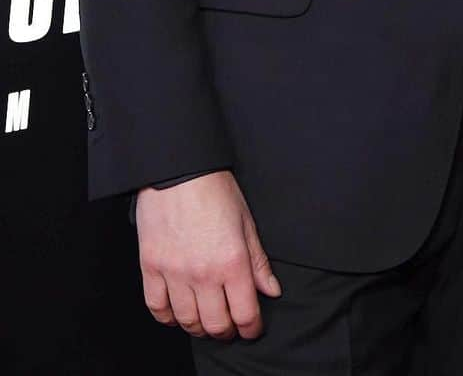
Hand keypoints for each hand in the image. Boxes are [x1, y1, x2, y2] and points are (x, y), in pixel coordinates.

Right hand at [136, 169, 281, 339]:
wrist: (179, 171)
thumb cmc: (215, 190)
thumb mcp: (246, 222)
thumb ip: (258, 262)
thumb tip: (271, 290)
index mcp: (232, 261)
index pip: (245, 313)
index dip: (251, 328)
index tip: (252, 328)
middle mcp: (203, 273)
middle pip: (216, 324)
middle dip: (227, 332)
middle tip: (231, 327)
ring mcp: (174, 273)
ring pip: (187, 321)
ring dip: (199, 327)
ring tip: (206, 321)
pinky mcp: (151, 268)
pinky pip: (157, 308)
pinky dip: (168, 317)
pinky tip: (178, 313)